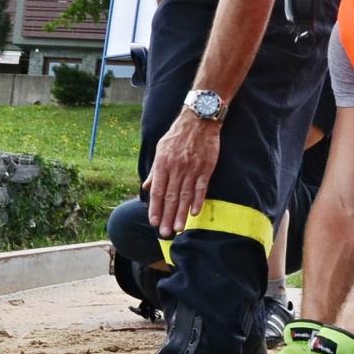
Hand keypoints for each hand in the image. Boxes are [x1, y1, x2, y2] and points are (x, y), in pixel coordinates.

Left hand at [143, 111, 221, 236]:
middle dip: (168, 216)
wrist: (198, 120)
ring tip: (178, 228)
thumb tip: (147, 187)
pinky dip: (198, 200)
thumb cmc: (177, 135)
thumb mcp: (160, 149)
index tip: (154, 222)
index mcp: (163, 164)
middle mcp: (176, 168)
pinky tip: (194, 212)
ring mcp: (192, 168)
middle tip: (166, 233)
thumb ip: (154, 170)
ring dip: (181, 213)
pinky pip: (201, 187)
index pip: (158, 191)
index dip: (156, 207)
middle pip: (171, 197)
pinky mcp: (206, 167)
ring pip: (185, 195)